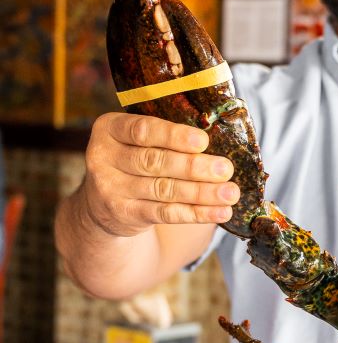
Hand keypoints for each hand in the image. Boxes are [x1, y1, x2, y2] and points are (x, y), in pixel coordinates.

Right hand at [81, 112, 238, 236]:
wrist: (102, 203)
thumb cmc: (134, 160)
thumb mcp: (137, 141)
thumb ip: (167, 136)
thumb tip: (221, 138)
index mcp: (109, 128)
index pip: (142, 130)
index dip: (174, 136)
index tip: (203, 141)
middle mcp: (103, 157)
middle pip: (155, 161)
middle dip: (194, 166)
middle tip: (226, 169)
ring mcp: (111, 188)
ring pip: (164, 190)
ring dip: (202, 192)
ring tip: (230, 193)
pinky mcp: (124, 214)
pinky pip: (165, 213)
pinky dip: (196, 213)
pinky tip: (219, 212)